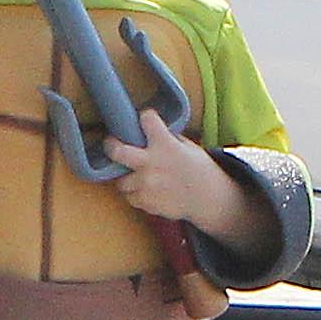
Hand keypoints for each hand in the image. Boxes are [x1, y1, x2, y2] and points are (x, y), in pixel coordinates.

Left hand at [102, 110, 268, 258]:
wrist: (209, 199)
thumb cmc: (198, 170)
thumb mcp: (187, 147)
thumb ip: (168, 138)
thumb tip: (150, 129)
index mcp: (165, 145)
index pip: (147, 120)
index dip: (146, 118)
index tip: (145, 119)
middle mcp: (151, 162)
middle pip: (117, 151)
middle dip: (111, 146)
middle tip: (112, 145)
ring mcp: (146, 183)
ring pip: (121, 180)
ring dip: (129, 178)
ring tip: (142, 177)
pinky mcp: (145, 201)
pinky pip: (130, 196)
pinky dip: (137, 194)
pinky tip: (150, 191)